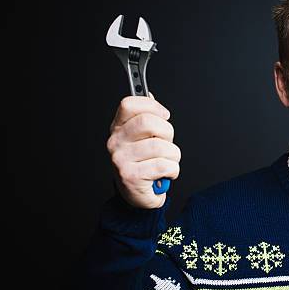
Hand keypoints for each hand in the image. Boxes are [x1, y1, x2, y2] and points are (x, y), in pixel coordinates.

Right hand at [106, 93, 179, 208]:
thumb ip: (146, 117)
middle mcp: (116, 142)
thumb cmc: (143, 163)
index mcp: (118, 128)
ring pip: (161, 146)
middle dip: (167, 132)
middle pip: (148, 122)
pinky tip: (165, 173)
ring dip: (173, 155)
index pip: (129, 104)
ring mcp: (121, 159)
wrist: (137, 194)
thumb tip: (149, 95)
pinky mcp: (131, 176)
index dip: (152, 106)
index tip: (164, 115)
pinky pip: (164, 165)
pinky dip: (172, 170)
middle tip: (166, 143)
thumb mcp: (142, 138)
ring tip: (166, 161)